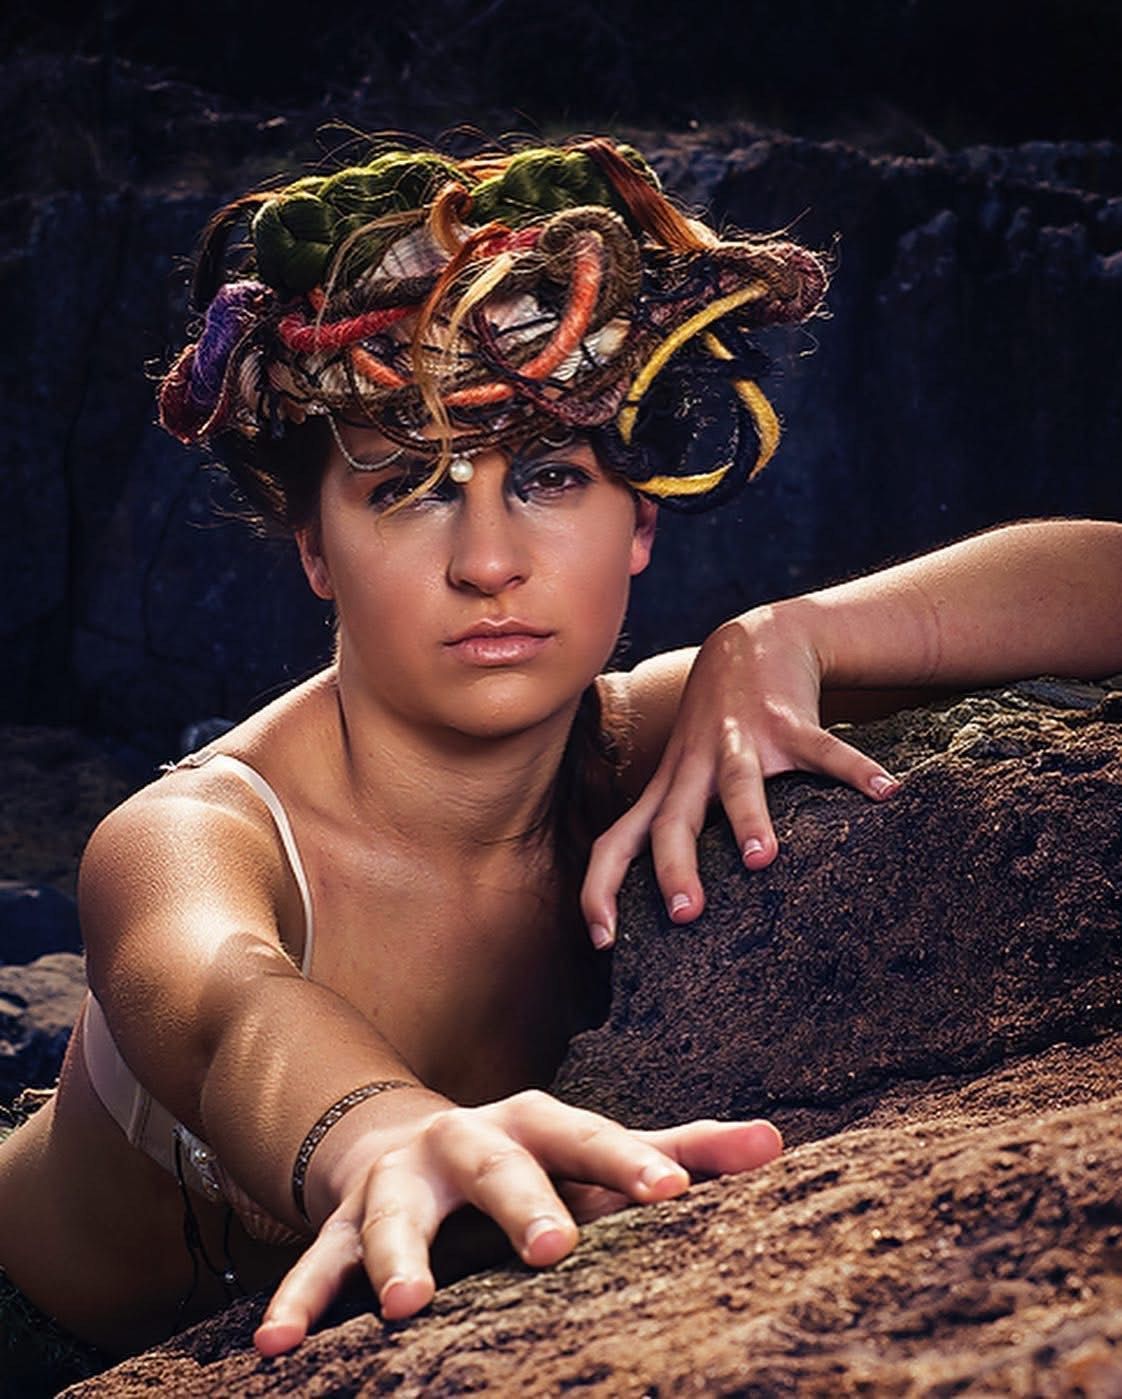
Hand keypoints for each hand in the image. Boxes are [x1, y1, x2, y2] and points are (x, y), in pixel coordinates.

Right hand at [253, 1091, 780, 1353]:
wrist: (407, 1139)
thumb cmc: (531, 1159)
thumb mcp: (596, 1152)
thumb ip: (680, 1149)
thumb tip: (779, 1143)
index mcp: (534, 1122)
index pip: (589, 1136)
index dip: (632, 1160)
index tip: (676, 1195)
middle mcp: (466, 1140)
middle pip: (497, 1164)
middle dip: (523, 1200)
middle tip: (555, 1248)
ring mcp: (400, 1178)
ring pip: (395, 1212)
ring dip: (399, 1255)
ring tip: (411, 1306)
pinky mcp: (343, 1218)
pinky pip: (317, 1260)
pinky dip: (299, 1301)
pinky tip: (277, 1350)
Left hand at [582, 606, 898, 945]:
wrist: (751, 641)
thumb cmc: (715, 729)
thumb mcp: (683, 775)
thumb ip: (679, 826)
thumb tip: (677, 914)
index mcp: (667, 790)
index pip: (615, 843)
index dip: (600, 889)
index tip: (601, 941)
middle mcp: (694, 768)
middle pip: (673, 821)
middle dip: (673, 867)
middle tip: (685, 914)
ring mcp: (739, 741)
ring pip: (738, 782)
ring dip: (748, 818)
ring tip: (764, 858)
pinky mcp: (787, 720)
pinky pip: (822, 748)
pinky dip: (854, 770)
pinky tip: (887, 793)